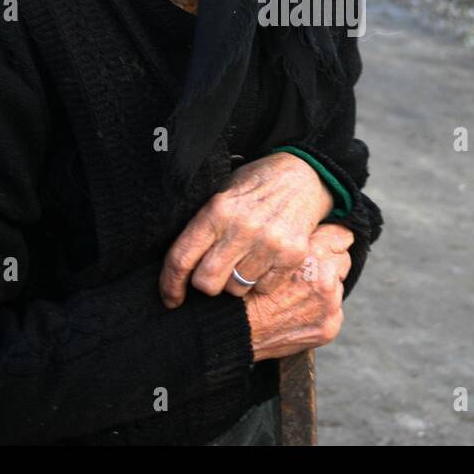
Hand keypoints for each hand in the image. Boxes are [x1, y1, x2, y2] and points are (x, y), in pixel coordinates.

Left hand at [159, 151, 334, 307]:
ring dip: (236, 281)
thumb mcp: (221, 194)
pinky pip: (263, 288)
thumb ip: (202, 227)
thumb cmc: (255, 186)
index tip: (171, 299)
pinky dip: (261, 281)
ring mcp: (269, 243)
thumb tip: (177, 269)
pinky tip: (265, 259)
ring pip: (236, 290)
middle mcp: (242, 228)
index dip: (170, 284)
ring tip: (245, 257)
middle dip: (207, 283)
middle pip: (207, 283)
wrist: (303, 175)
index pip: (181, 258)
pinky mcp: (292, 255)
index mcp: (217, 211)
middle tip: (215, 270)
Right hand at [244, 222, 353, 361]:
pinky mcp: (329, 326)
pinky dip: (320, 312)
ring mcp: (329, 305)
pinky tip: (299, 312)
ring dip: (323, 289)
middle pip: (342, 260)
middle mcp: (325, 278)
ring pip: (337, 287)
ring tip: (297, 295)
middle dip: (328, 264)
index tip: (328, 241)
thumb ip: (292, 240)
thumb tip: (307, 228)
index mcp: (311, 254)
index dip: (331, 238)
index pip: (341, 236)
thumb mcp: (266, 250)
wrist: (237, 328)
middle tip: (307, 272)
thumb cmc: (246, 287)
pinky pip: (333, 312)